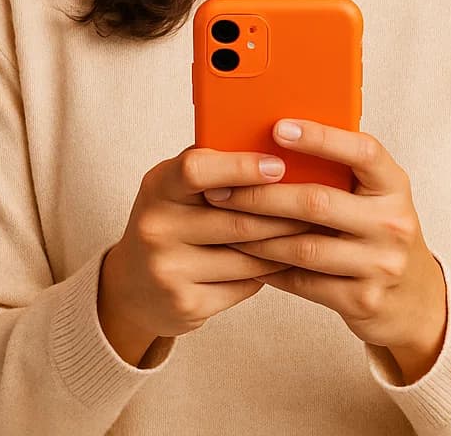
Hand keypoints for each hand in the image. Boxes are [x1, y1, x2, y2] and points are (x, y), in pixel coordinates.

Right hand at [98, 144, 319, 362]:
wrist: (131, 288)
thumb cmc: (169, 223)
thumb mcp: (174, 189)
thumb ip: (211, 167)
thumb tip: (274, 146)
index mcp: (157, 188)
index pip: (197, 170)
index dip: (241, 167)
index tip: (279, 166)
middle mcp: (157, 228)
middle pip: (238, 220)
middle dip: (285, 214)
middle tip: (319, 206)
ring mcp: (169, 270)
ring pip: (248, 257)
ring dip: (284, 247)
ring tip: (309, 235)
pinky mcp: (185, 304)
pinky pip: (244, 286)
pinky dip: (266, 274)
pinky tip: (279, 263)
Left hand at [202, 119, 447, 377]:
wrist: (415, 302)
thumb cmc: (379, 235)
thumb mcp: (375, 199)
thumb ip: (341, 175)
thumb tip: (274, 144)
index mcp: (394, 186)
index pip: (363, 151)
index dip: (321, 137)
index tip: (278, 127)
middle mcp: (392, 223)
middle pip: (317, 202)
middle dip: (262, 195)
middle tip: (223, 189)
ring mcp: (380, 264)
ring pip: (303, 246)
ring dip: (258, 235)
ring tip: (227, 224)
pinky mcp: (362, 300)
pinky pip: (304, 281)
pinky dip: (270, 269)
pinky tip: (248, 258)